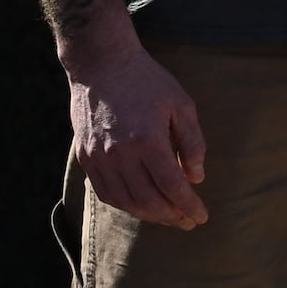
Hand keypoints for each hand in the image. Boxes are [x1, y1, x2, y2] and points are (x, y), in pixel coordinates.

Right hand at [67, 42, 208, 229]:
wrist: (101, 64)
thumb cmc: (148, 81)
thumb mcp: (182, 104)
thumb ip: (192, 143)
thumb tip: (196, 178)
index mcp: (147, 140)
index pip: (171, 185)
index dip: (188, 205)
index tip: (201, 217)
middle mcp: (119, 154)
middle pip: (148, 199)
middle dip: (171, 216)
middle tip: (188, 222)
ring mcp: (98, 158)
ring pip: (124, 200)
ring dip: (148, 215)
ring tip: (168, 218)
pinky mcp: (85, 157)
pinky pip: (105, 191)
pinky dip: (124, 204)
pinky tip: (140, 206)